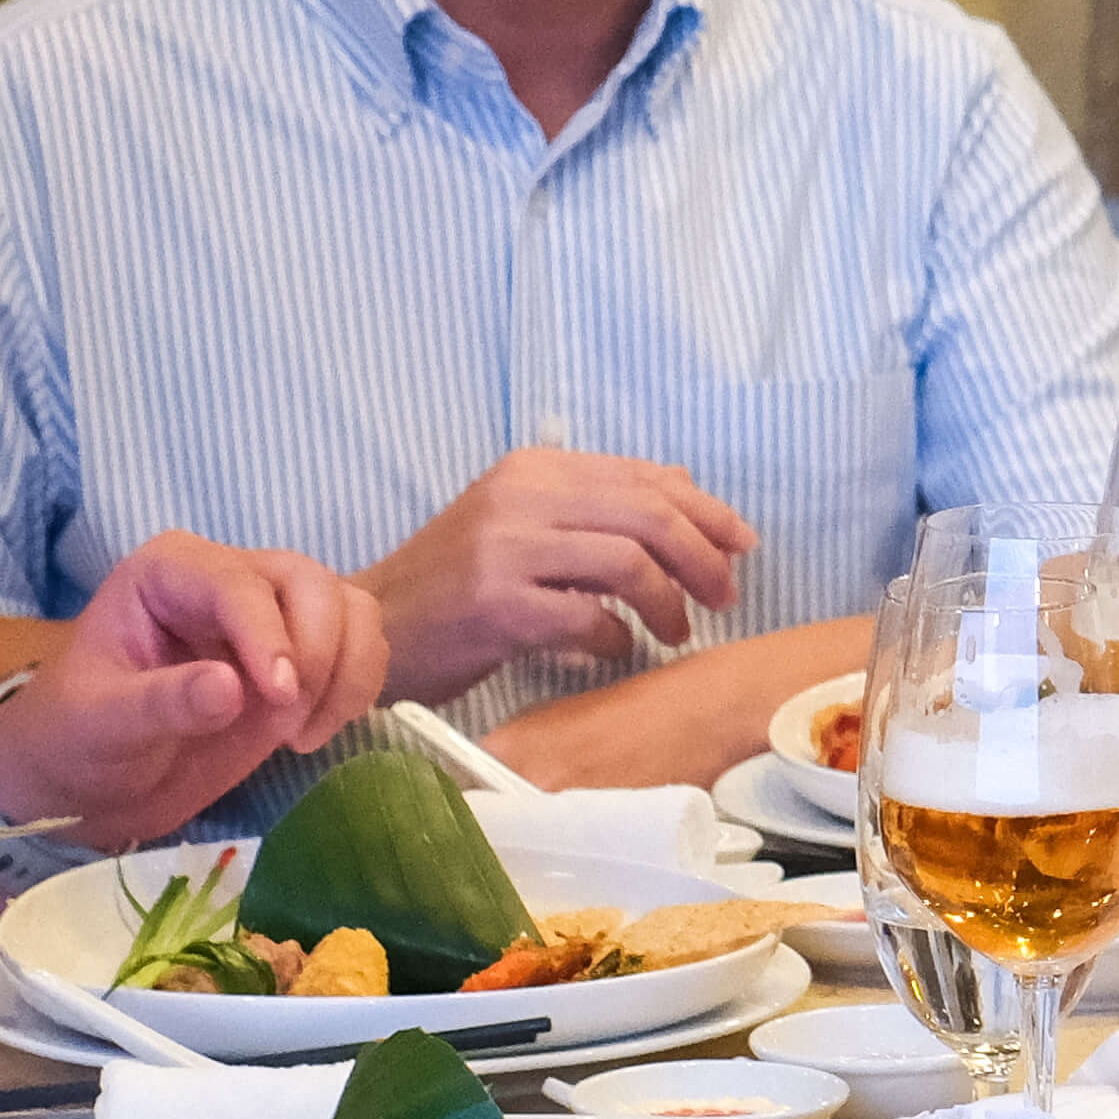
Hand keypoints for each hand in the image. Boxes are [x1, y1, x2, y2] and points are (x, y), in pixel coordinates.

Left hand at [0, 537, 395, 852]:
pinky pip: (360, 648)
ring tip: (300, 735)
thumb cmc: (77, 740)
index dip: (270, 635)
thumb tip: (231, 688)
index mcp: (168, 572)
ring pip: (349, 608)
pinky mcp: (299, 655)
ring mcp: (269, 615)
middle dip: (317, 651)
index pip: (239, 584)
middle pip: (310, 582)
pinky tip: (313, 733)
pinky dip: (357, 688)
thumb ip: (161, 704)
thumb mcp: (100, 726)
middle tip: (288, 725)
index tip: (279, 698)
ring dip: (347, 670)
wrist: (89, 781)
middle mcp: (226, 578)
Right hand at [361, 448, 758, 701]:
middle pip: (648, 514)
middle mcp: (521, 497)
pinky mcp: (496, 606)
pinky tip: (613, 648)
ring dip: (668, 602)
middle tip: (725, 597)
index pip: (645, 478)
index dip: (707, 512)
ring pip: (628, 562)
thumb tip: (686, 488)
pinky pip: (588, 619)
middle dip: (703, 557)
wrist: (376, 628)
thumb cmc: (460, 585)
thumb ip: (600, 505)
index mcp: (535, 470)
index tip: (742, 546)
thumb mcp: (527, 526)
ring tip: (675, 631)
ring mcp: (506, 549)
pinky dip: (616, 638)